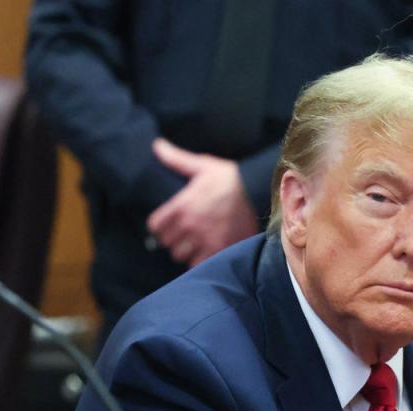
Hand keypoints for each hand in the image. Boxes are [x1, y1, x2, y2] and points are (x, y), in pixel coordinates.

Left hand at [147, 138, 258, 266]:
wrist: (257, 192)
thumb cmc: (229, 178)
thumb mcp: (202, 166)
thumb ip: (176, 159)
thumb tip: (156, 145)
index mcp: (181, 206)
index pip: (155, 226)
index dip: (158, 226)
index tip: (165, 225)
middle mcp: (190, 225)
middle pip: (167, 243)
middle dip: (172, 239)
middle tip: (180, 234)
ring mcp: (204, 240)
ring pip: (181, 255)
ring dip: (184, 251)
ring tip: (192, 244)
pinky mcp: (219, 250)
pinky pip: (198, 263)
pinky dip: (199, 260)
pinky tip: (204, 251)